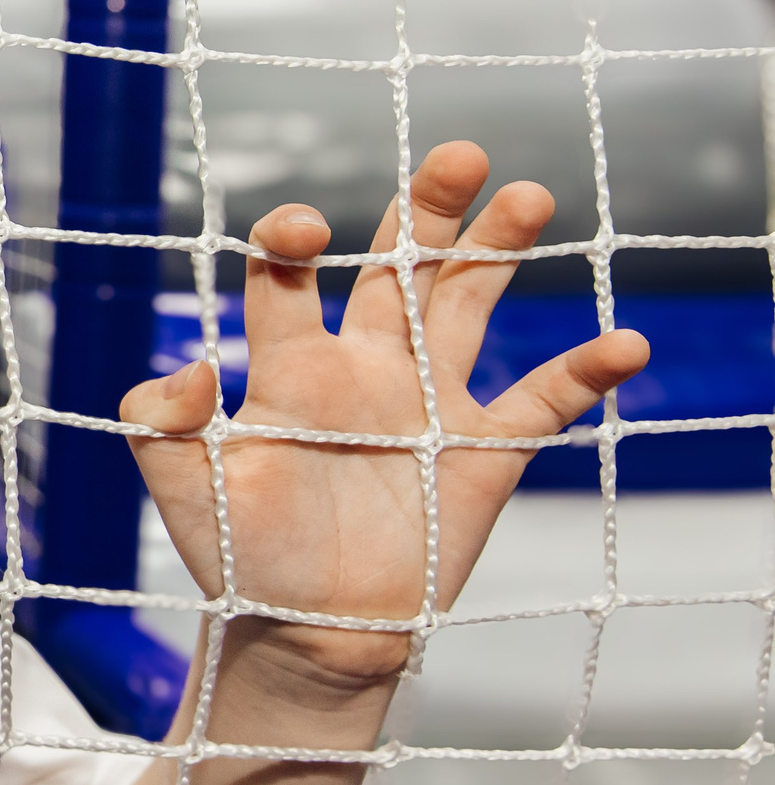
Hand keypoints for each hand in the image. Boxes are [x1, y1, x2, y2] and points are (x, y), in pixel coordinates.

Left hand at [121, 141, 648, 690]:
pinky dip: (582, 375)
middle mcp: (364, 367)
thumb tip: (190, 369)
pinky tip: (624, 342)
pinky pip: (541, 404)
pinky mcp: (481, 456)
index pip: (290, 276)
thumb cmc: (239, 554)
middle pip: (396, 267)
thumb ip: (162, 422)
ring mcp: (427, 405)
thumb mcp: (181, 485)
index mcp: (290, 365)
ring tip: (528, 195)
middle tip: (457, 154)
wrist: (304, 630)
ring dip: (497, 252)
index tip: (303, 232)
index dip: (293, 239)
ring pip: (467, 307)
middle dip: (426, 210)